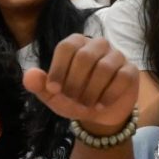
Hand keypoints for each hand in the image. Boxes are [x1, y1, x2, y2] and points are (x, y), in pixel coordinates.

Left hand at [24, 34, 138, 132]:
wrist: (98, 112)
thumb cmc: (72, 98)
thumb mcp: (53, 95)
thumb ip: (39, 85)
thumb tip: (28, 75)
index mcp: (75, 46)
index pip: (67, 47)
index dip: (58, 68)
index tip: (53, 89)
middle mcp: (97, 45)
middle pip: (85, 56)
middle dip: (75, 82)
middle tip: (72, 99)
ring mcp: (116, 56)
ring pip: (105, 67)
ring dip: (92, 91)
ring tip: (86, 104)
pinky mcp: (130, 70)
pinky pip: (122, 77)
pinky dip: (109, 94)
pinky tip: (101, 105)